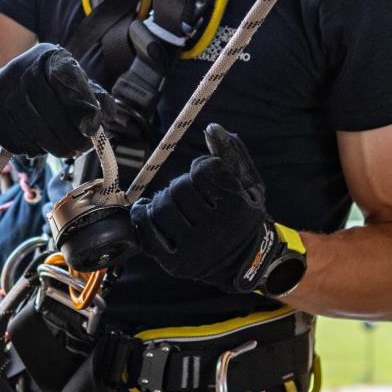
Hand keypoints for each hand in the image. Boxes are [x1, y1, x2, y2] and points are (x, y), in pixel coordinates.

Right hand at [0, 42, 109, 157]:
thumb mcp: (72, 85)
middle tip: (79, 149)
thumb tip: (107, 115)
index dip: (83, 106)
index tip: (93, 128)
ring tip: (63, 150)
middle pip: (49, 109)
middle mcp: (20, 67)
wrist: (2, 91)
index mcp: (47, 55)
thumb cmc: (48, 90)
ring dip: (51, 145)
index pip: (69, 79)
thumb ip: (94, 97)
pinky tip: (38, 146)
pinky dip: (29, 148)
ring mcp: (0, 89)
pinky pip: (13, 138)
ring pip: (31, 128)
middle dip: (69, 135)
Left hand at [131, 124, 307, 296]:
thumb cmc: (243, 216)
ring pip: (162, 208)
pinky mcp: (176, 263)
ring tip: (172, 204)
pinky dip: (143, 216)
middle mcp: (217, 229)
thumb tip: (212, 128)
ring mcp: (194, 248)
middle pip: (179, 188)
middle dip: (181, 185)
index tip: (204, 175)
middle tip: (187, 192)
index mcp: (237, 207)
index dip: (201, 167)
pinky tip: (148, 210)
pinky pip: (148, 232)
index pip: (204, 170)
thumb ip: (231, 155)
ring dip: (162, 200)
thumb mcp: (248, 185)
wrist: (246, 262)